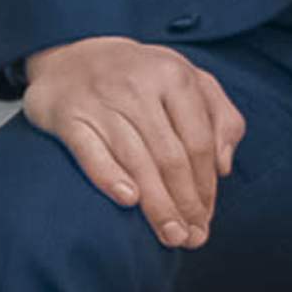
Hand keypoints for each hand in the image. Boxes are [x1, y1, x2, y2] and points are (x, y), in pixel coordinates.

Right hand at [20, 36, 245, 248]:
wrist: (72, 53)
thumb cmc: (140, 77)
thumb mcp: (188, 80)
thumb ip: (220, 117)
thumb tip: (224, 166)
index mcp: (174, 76)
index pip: (198, 142)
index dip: (206, 186)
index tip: (206, 218)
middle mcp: (138, 86)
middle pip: (170, 156)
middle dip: (184, 203)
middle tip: (190, 238)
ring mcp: (101, 100)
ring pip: (136, 159)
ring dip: (156, 204)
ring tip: (170, 235)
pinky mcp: (67, 114)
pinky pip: (90, 151)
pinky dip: (109, 176)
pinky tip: (128, 200)